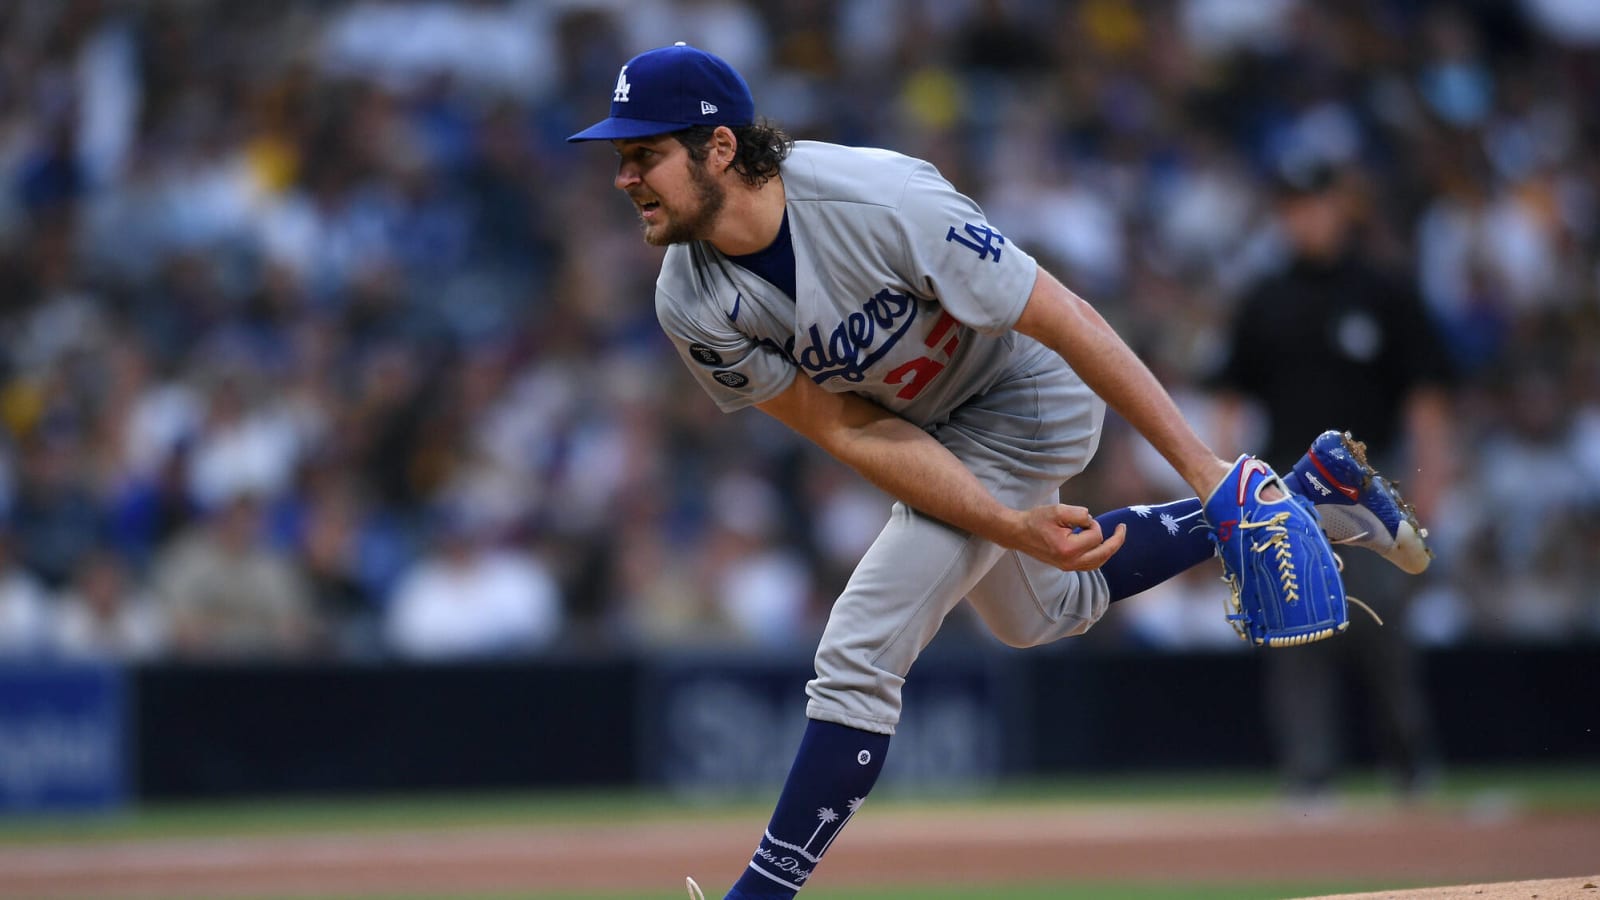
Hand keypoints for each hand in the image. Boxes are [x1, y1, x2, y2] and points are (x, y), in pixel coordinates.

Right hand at [1009, 504, 1125, 570]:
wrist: (1018, 533)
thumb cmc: (1035, 521)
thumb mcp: (1058, 510)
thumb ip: (1079, 513)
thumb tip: (1091, 520)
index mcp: (1068, 550)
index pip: (1095, 536)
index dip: (1092, 522)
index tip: (1080, 518)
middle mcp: (1070, 562)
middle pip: (1103, 554)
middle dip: (1116, 540)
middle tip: (1123, 528)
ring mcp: (1068, 567)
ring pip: (1098, 562)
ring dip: (1109, 549)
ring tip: (1117, 537)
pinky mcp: (1066, 566)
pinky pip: (1090, 564)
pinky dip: (1099, 555)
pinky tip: (1102, 546)